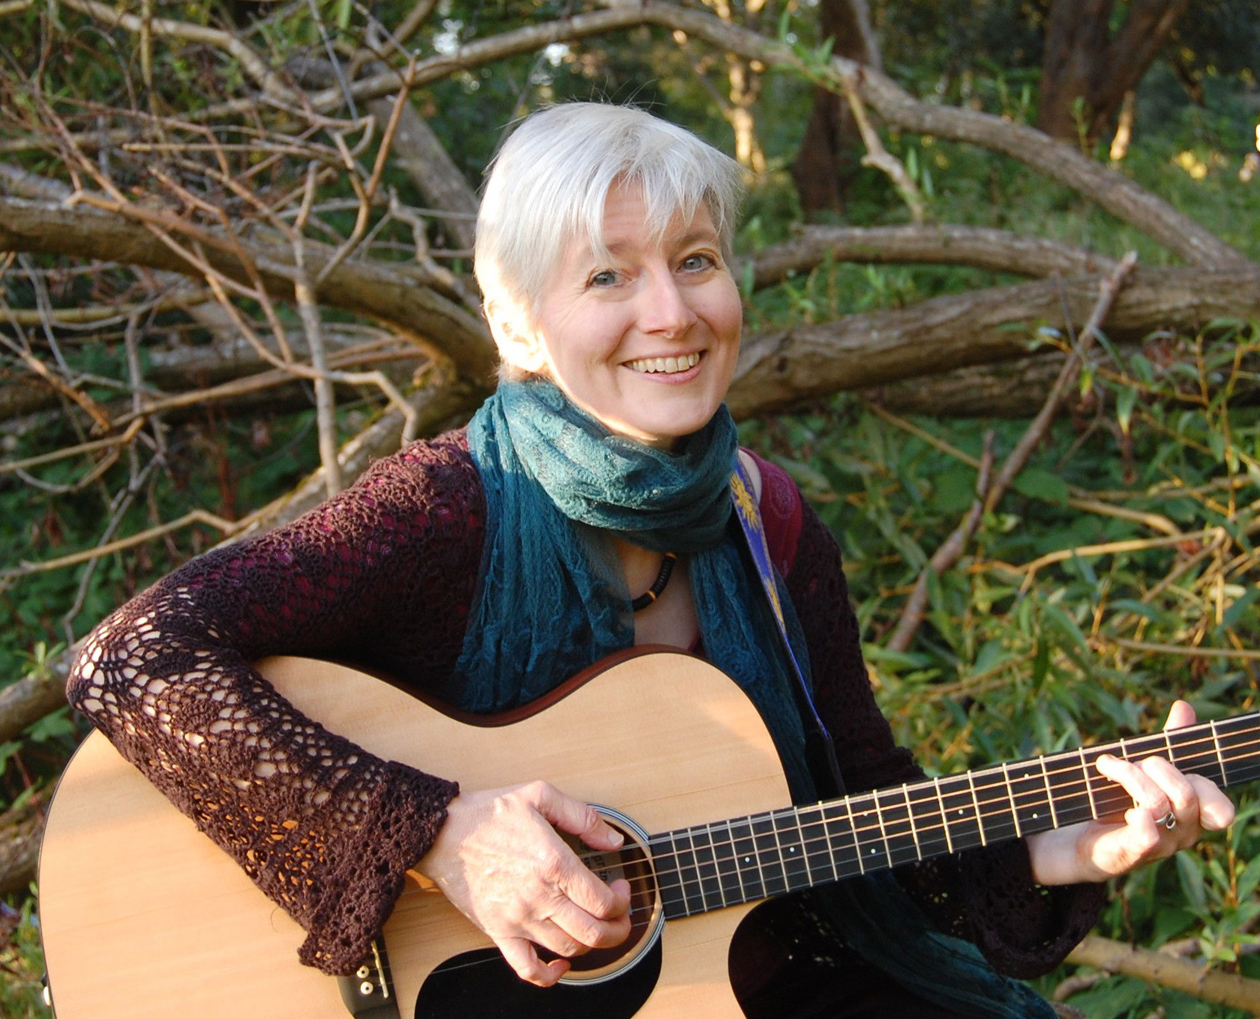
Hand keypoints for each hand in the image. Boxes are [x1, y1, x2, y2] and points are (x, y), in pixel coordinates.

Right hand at [414, 780, 631, 986]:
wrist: (444, 832)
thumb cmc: (489, 812)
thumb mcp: (541, 795)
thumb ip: (583, 817)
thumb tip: (613, 841)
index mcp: (553, 863)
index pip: (602, 901)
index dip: (622, 901)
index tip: (621, 889)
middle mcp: (539, 896)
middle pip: (593, 932)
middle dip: (617, 929)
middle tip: (620, 916)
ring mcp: (518, 918)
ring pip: (568, 949)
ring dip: (592, 945)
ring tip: (596, 928)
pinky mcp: (498, 931)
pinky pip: (526, 968)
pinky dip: (549, 975)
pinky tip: (561, 964)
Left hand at [1027, 700, 1235, 885]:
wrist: (1076, 838)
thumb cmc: (1116, 802)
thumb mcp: (1145, 770)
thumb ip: (1168, 742)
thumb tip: (1183, 706)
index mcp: (1192, 815)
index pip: (1221, 809)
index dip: (1206, 787)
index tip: (1167, 762)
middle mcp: (1182, 833)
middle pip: (1186, 794)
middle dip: (1155, 766)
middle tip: (1129, 759)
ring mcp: (1158, 846)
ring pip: (1159, 804)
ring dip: (1129, 775)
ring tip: (1106, 765)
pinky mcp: (1129, 854)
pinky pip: (1147, 838)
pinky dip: (1140, 820)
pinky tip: (1129, 810)